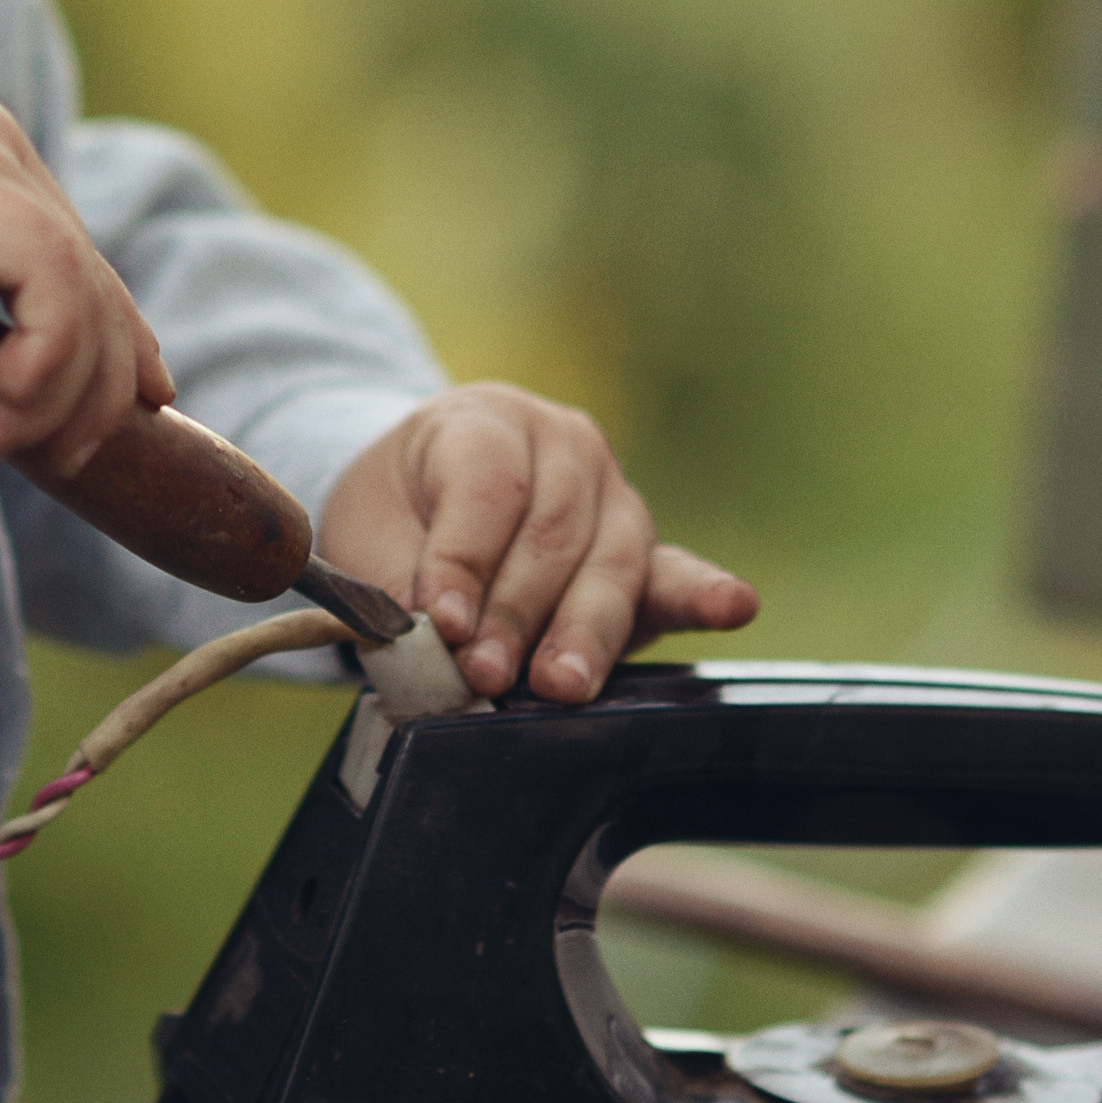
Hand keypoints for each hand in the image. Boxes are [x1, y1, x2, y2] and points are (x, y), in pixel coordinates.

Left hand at [316, 384, 756, 702]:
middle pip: (552, 531)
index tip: (442, 622)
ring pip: (608, 563)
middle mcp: (562, 443)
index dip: (464, 558)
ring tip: (561, 684)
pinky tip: (732, 606)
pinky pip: (671, 576)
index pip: (486, 487)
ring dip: (583, 631)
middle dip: (517, 612)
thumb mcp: (368, 532)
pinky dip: (700, 596)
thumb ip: (395, 586)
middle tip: (485, 673)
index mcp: (486, 419)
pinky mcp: (641, 553)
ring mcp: (613, 494)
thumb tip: (431, 649)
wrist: (423, 497)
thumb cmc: (394, 512)